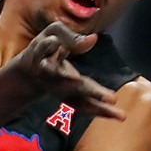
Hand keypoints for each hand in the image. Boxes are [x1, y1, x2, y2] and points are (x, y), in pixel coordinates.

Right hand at [9, 21, 123, 119]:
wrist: (29, 73)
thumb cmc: (44, 47)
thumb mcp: (52, 33)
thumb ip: (70, 37)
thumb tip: (93, 39)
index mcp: (46, 62)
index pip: (53, 66)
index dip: (62, 71)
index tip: (74, 75)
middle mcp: (54, 81)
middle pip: (72, 88)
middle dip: (91, 92)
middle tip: (112, 98)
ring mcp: (61, 92)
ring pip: (80, 102)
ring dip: (99, 109)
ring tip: (121, 116)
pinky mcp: (68, 98)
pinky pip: (85, 107)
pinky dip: (101, 112)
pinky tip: (118, 116)